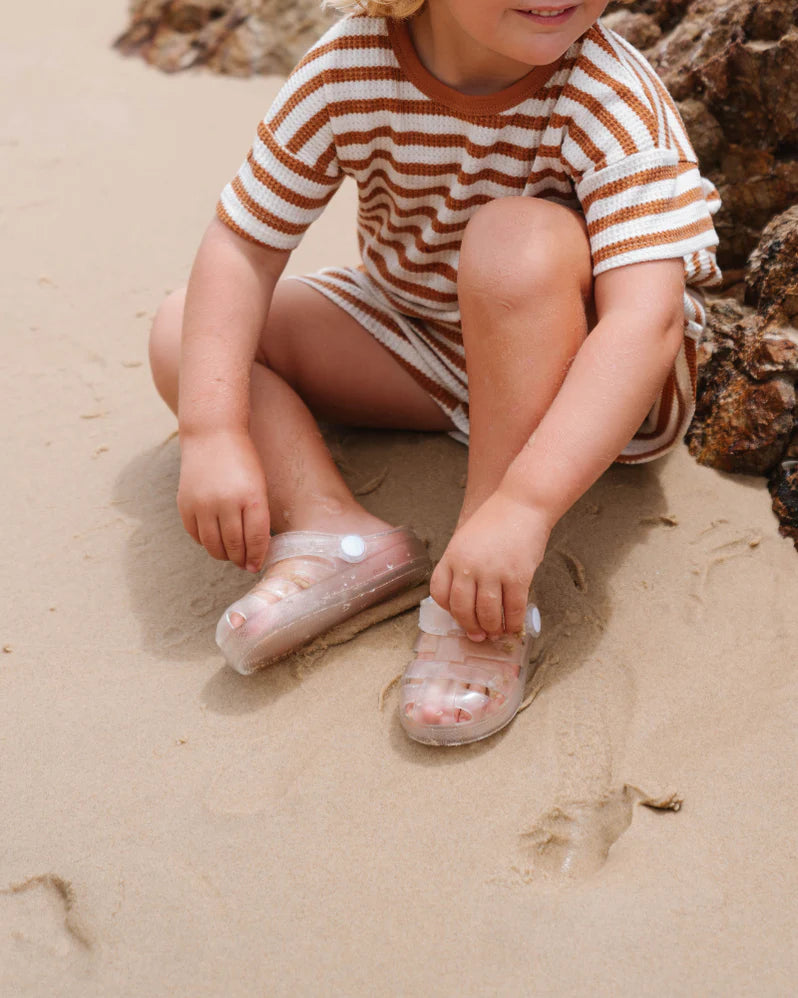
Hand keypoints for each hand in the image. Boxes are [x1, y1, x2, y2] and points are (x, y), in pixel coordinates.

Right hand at [177, 430, 269, 571]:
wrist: (212, 434)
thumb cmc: (242, 460)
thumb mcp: (258, 485)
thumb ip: (258, 515)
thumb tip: (255, 549)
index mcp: (251, 497)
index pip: (256, 539)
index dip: (257, 557)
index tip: (257, 566)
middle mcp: (225, 502)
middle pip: (233, 545)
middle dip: (241, 559)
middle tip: (244, 564)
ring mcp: (202, 504)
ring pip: (212, 545)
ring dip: (223, 555)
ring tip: (230, 555)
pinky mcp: (185, 504)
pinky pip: (195, 535)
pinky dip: (205, 542)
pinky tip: (214, 540)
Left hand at [429, 491, 549, 639]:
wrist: (522, 503)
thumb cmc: (495, 520)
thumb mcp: (466, 539)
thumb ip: (462, 565)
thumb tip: (467, 598)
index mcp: (452, 556)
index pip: (440, 592)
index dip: (448, 609)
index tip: (459, 616)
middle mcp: (468, 566)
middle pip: (462, 608)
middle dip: (470, 627)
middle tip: (477, 636)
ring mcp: (493, 572)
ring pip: (487, 613)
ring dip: (491, 628)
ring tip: (495, 633)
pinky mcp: (517, 576)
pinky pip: (513, 609)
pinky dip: (513, 623)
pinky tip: (513, 627)